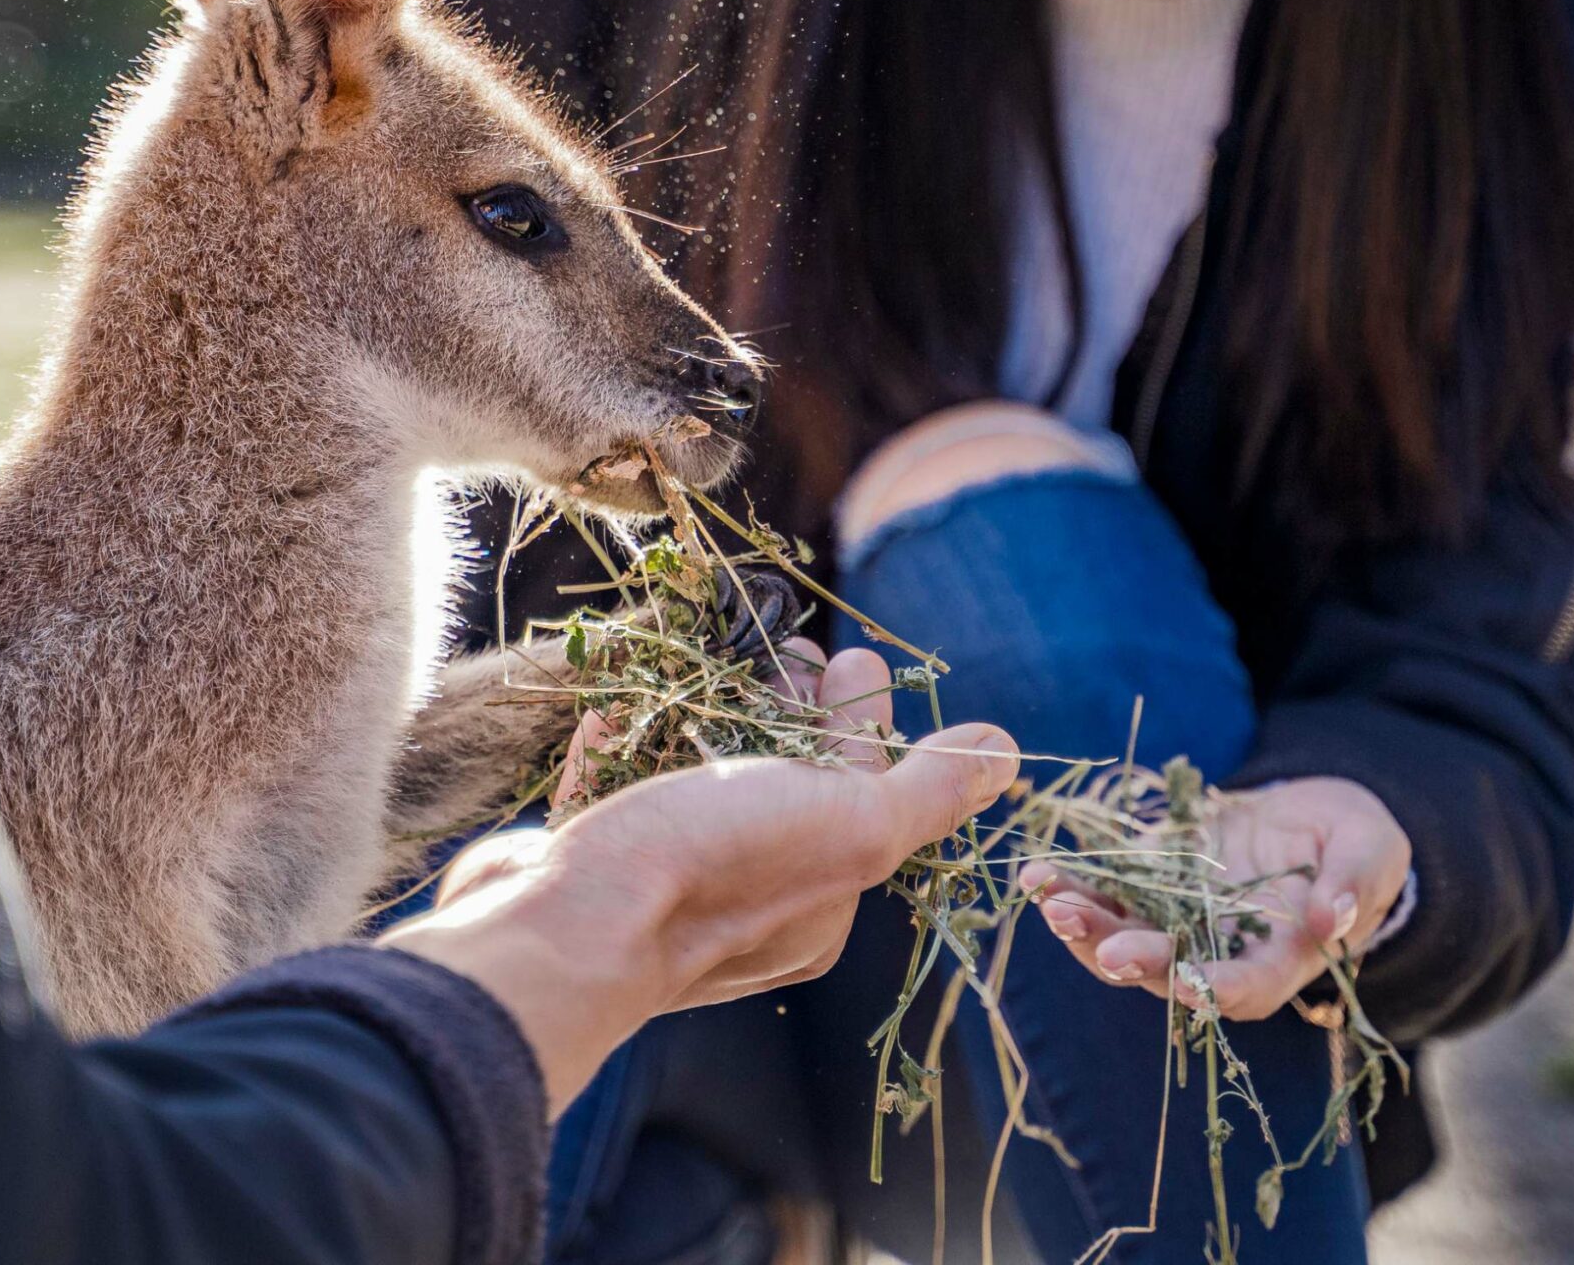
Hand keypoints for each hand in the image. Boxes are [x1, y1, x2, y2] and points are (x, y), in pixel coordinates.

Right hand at [385, 644, 1018, 1112]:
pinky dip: (625, 749)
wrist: (566, 925)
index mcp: (819, 900)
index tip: (853, 656)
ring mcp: (661, 885)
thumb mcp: (852, 822)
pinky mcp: (590, 866)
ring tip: (712, 658)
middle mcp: (746, 903)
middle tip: (792, 648)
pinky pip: (616, 799)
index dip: (865, 720)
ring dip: (710, 720)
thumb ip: (927, 788)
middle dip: (794, 712)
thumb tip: (1007, 753)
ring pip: (696, 788)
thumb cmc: (719, 867)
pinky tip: (620, 708)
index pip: (860, 795)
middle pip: (783, 788)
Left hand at [1020, 775, 1411, 1021]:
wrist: (1310, 814)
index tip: (1187, 983)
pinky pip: (1105, 890)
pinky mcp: (1150, 880)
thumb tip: (1331, 919)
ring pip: (1125, 936)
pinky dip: (1071, 886)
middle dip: (1134, 961)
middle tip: (1101, 947)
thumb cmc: (1355, 838)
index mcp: (1282, 957)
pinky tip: (1037, 874)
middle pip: (1171, 972)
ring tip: (1050, 904)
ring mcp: (1180, 917)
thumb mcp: (1372, 850)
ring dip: (1086, 928)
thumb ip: (1355, 882)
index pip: (1249, 988)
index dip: (1218, 990)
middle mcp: (1221, 949)